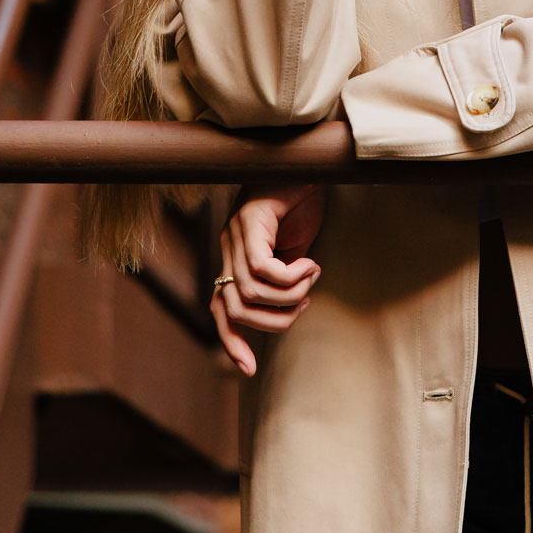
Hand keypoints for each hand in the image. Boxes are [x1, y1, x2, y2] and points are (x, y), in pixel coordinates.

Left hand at [210, 183, 327, 374]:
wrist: (308, 162)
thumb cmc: (303, 203)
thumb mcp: (293, 250)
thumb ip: (282, 278)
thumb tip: (287, 311)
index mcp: (234, 256)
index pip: (220, 309)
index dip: (232, 342)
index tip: (250, 370)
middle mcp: (228, 245)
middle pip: (236, 308)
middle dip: (275, 321)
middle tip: (304, 304)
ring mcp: (236, 231)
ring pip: (251, 291)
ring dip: (290, 296)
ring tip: (312, 277)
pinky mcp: (251, 219)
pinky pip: (263, 268)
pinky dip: (291, 276)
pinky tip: (310, 263)